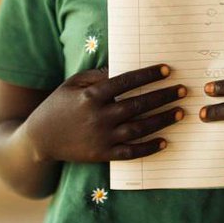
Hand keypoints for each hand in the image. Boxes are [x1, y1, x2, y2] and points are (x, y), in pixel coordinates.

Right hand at [24, 63, 187, 163]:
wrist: (40, 139)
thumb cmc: (58, 105)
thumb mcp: (72, 83)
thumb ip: (97, 76)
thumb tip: (123, 67)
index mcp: (91, 95)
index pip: (126, 81)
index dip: (148, 75)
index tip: (167, 70)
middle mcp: (98, 116)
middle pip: (138, 105)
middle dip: (163, 96)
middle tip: (183, 91)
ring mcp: (101, 137)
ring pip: (139, 128)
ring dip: (162, 120)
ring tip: (180, 112)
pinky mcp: (102, 155)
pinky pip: (130, 152)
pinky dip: (148, 148)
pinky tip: (165, 142)